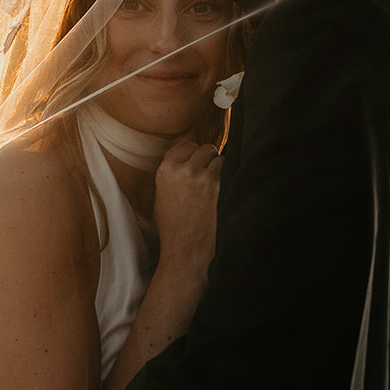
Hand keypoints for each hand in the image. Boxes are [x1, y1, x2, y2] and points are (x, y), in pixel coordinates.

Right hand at [152, 137, 220, 294]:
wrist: (185, 250)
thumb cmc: (173, 224)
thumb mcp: (163, 193)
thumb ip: (173, 168)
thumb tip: (189, 140)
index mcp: (165, 169)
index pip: (185, 144)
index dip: (193, 153)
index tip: (196, 163)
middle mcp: (181, 169)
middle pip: (203, 147)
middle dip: (206, 158)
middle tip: (206, 176)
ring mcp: (199, 176)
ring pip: (216, 156)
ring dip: (217, 166)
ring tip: (213, 185)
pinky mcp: (216, 185)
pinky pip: (227, 167)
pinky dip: (226, 176)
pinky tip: (221, 190)